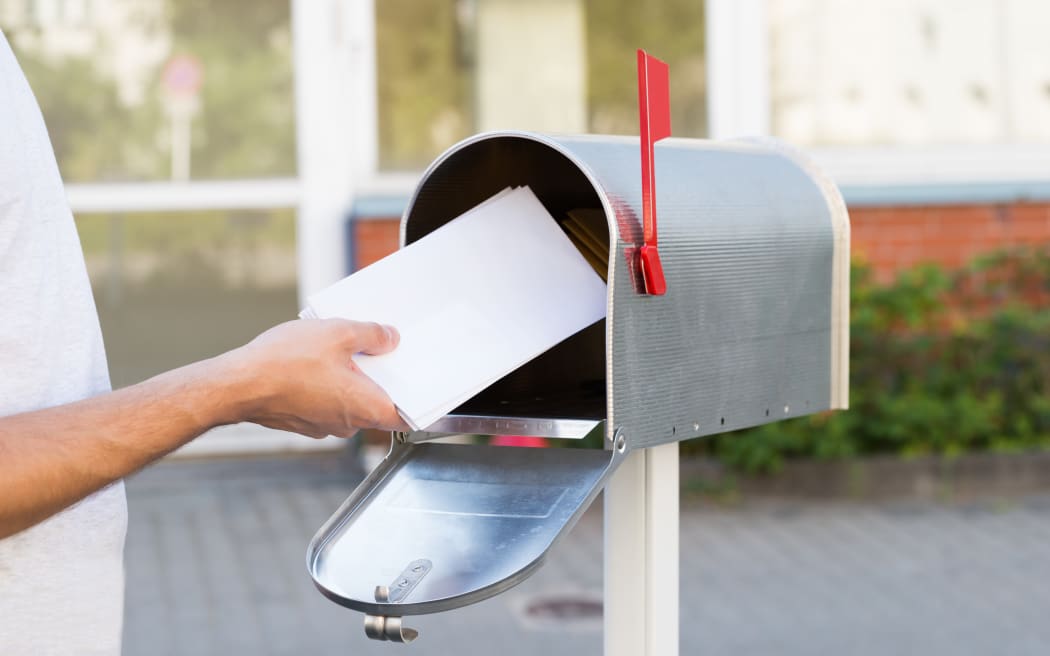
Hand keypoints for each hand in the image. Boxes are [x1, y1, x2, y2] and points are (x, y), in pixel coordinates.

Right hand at [225, 319, 407, 437]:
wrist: (236, 385)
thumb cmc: (285, 364)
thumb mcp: (338, 333)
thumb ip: (371, 335)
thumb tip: (390, 337)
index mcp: (366, 408)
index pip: (406, 415)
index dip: (416, 399)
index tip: (419, 383)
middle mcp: (348, 425)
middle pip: (377, 402)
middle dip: (378, 377)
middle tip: (374, 350)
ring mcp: (323, 426)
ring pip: (348, 401)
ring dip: (348, 378)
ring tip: (335, 350)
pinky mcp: (302, 421)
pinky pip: (325, 402)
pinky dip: (326, 384)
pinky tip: (313, 362)